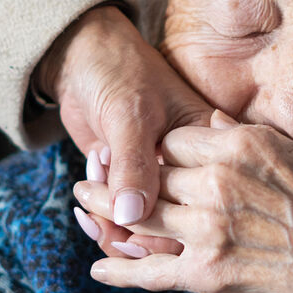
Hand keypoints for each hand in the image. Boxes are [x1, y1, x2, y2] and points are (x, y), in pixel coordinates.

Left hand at [38, 5, 211, 256]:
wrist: (81, 57)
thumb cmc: (118, 72)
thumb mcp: (130, 114)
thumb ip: (134, 164)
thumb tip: (131, 217)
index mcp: (210, 147)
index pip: (206, 204)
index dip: (173, 229)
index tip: (130, 225)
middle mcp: (191, 170)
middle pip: (178, 227)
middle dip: (136, 236)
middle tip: (103, 222)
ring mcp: (160, 180)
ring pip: (148, 229)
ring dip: (114, 230)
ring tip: (89, 213)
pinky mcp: (132, 184)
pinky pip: (124, 220)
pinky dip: (102, 222)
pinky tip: (84, 209)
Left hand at [76, 113, 292, 292]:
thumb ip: (250, 142)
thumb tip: (214, 125)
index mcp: (242, 147)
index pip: (172, 139)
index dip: (151, 150)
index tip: (136, 157)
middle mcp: (219, 181)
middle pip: (149, 175)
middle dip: (117, 179)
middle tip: (88, 181)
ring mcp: (211, 228)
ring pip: (140, 218)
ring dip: (105, 216)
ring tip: (83, 211)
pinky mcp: (209, 274)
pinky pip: (150, 271)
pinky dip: (120, 271)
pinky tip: (100, 268)